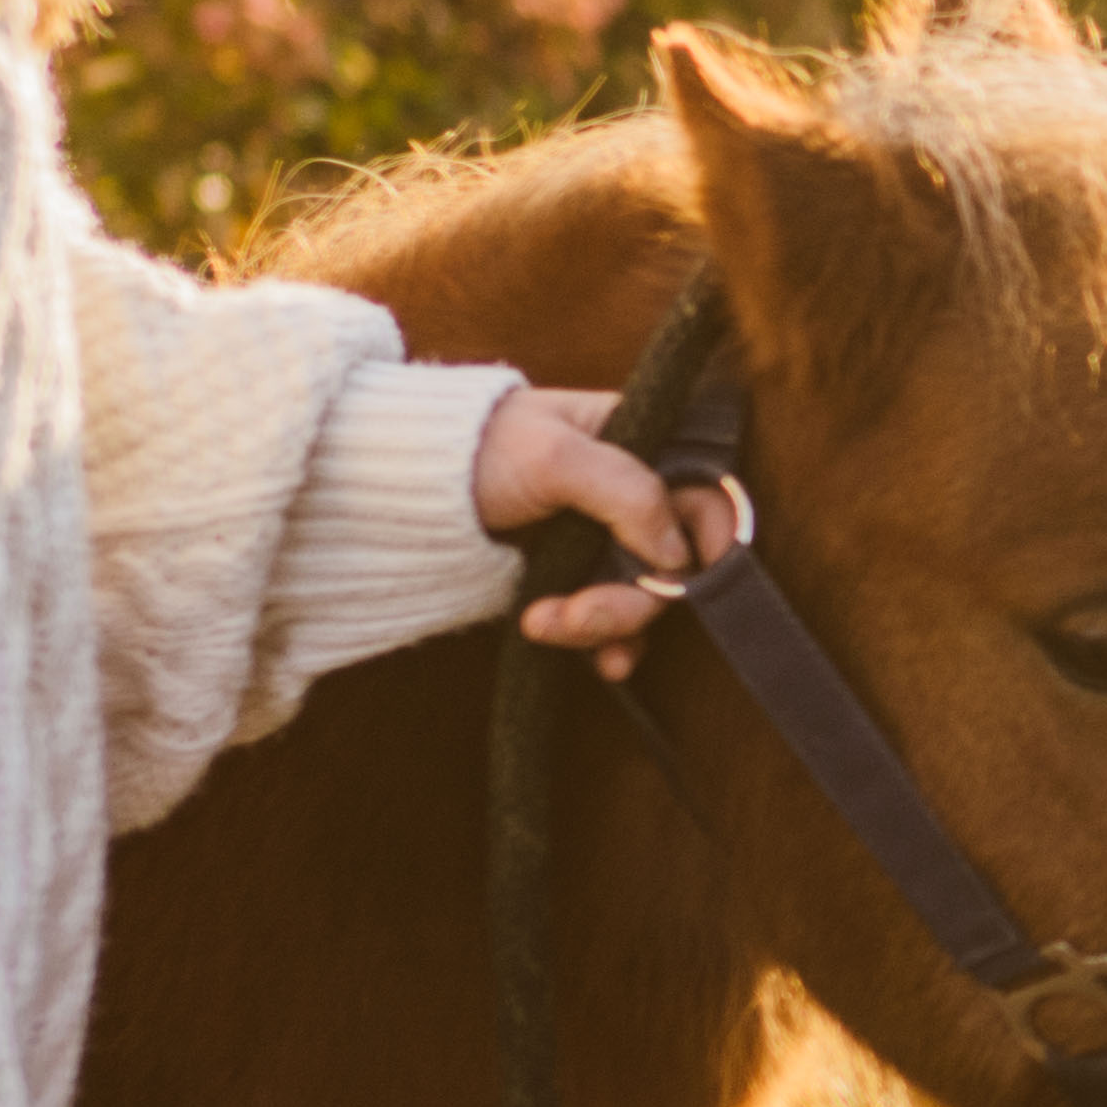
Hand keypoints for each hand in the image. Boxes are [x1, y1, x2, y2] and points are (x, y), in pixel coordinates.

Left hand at [480, 382, 737, 681]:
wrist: (398, 488)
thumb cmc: (477, 448)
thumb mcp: (554, 456)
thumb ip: (627, 492)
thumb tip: (676, 554)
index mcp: (639, 444)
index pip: (703, 495)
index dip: (708, 541)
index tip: (684, 578)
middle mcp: (631, 494)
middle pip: (673, 560)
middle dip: (630, 599)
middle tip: (580, 613)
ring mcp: (604, 540)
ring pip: (642, 598)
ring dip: (604, 625)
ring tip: (544, 625)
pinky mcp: (576, 577)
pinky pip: (614, 621)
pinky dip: (606, 644)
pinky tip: (596, 662)